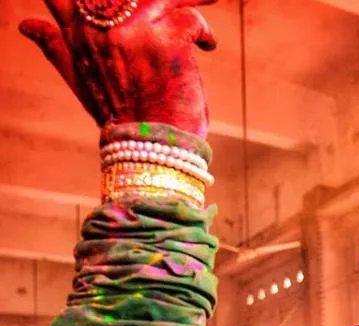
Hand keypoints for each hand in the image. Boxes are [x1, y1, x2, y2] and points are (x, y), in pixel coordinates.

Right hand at [20, 0, 216, 136]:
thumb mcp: (80, 80)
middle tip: (173, 3)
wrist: (152, 151)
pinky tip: (206, 46)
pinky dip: (203, 32)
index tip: (119, 3)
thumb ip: (57, 47)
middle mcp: (102, 27)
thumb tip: (26, 25)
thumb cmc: (121, 118)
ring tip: (205, 4)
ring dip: (187, 1)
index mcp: (79, 33)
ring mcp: (134, 30)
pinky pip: (190, 17)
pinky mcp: (168, 39)